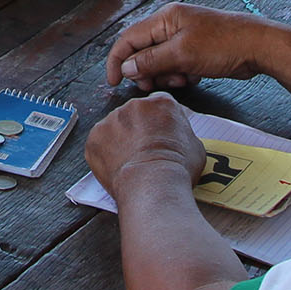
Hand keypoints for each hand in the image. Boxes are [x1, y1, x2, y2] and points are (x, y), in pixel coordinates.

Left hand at [86, 91, 208, 194]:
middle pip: (134, 113)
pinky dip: (105, 154)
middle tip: (144, 151)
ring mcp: (111, 119)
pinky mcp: (95, 137)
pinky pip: (99, 143)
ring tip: (131, 163)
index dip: (158, 120)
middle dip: (137, 129)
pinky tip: (118, 168)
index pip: (158, 103)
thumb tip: (176, 135)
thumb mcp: (195, 145)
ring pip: (114, 127)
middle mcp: (134, 105)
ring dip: (119, 140)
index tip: (158, 135)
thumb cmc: (177, 168)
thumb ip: (181, 131)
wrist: (153, 185)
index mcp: (161, 103)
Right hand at [105, 2, 271, 92]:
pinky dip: (179, 74)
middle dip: (146, 71)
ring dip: (165, 75)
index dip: (118, 60)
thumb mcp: (182, 54)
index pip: (129, 38)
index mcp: (165, 18)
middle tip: (153, 86)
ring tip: (182, 80)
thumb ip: (151, 61)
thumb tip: (127, 68)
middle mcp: (171, 24)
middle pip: (143, 51)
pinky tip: (193, 77)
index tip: (114, 82)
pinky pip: (176, 64)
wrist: (258, 46)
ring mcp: (184, 37)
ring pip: (160, 61)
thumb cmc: (224, 44)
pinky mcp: (195, 49)